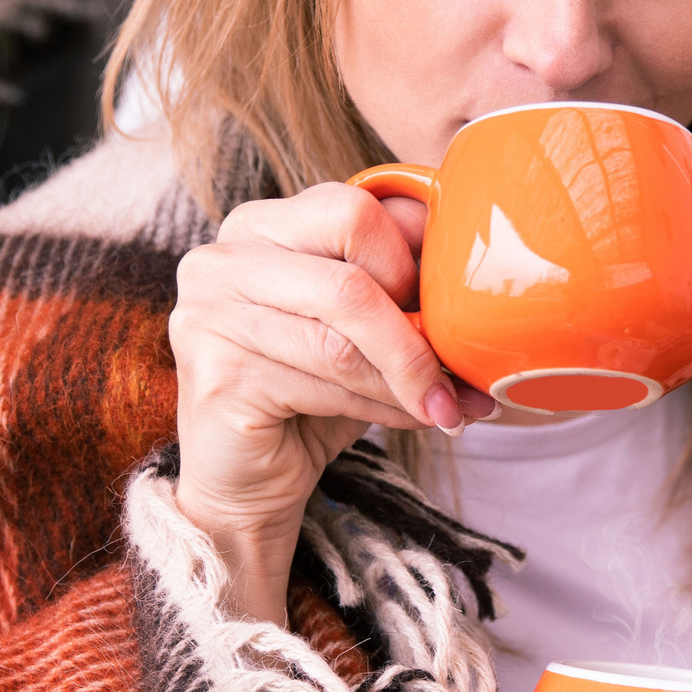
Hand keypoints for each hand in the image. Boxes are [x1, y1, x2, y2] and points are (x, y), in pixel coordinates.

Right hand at [167, 181, 494, 622]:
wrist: (246, 482)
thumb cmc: (309, 393)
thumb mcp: (361, 327)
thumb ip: (398, 284)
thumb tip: (483, 274)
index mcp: (260, 225)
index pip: (355, 209)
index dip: (415, 259)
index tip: (452, 307)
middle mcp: (221, 259)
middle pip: (350, 273)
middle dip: (416, 330)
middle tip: (455, 368)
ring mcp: (209, 316)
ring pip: (343, 340)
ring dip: (411, 380)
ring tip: (450, 406)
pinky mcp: (217, 376)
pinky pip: (325, 385)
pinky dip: (384, 408)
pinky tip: (412, 420)